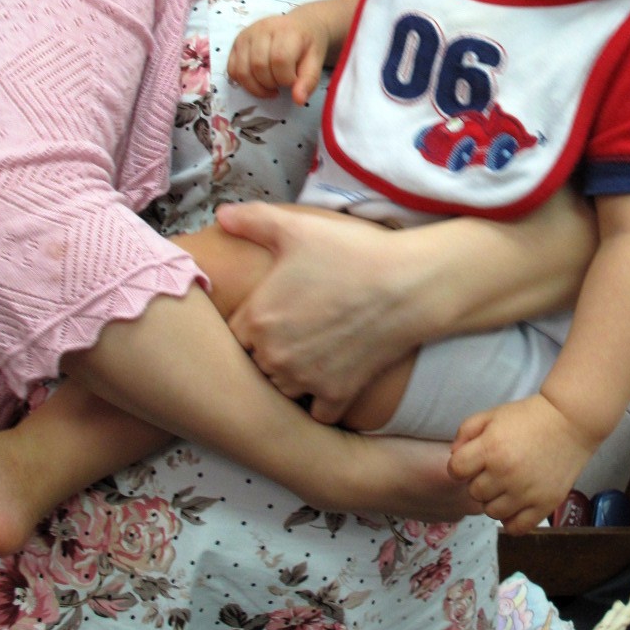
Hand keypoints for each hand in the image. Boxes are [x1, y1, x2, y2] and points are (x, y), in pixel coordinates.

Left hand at [217, 202, 420, 424]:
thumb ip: (252, 219)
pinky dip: (320, 404)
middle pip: (254, 367)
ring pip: (281, 392)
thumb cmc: (351, 252)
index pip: (231, 337)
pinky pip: (316, 415)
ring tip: (308, 357)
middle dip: (266, 354)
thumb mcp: (297, 227)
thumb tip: (221, 214)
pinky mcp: (337, 395)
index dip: (247, 326)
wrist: (408, 284)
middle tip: (290, 335)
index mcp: (256, 319)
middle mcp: (273, 357)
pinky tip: (329, 382)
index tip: (266, 316)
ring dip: (290, 380)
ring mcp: (305, 380)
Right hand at [228, 10, 328, 103]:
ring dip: (256, 87)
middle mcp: (262, 29)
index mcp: (286, 31)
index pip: (279, 60)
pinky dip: (243, 82)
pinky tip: (258, 81)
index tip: (293, 81)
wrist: (302, 25)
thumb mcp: (316, 61)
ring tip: (270, 85)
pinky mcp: (237, 41)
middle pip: (258, 66)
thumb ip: (308, 81)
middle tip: (281, 84)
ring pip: (242, 70)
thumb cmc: (309, 44)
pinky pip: (232, 69)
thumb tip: (298, 100)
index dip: (286, 79)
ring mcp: (247, 34)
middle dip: (271, 84)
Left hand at [448, 395, 594, 534]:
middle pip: (474, 493)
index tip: (473, 462)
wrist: (571, 421)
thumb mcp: (493, 414)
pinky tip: (516, 504)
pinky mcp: (544, 505)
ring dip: (496, 500)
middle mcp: (506, 474)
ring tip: (508, 486)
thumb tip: (454, 457)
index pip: (456, 471)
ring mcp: (526, 492)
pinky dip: (512, 520)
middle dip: (481, 481)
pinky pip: (516, 527)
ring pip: (492, 512)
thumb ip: (466, 432)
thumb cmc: (529, 416)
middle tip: (496, 470)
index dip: (461, 466)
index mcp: (491, 448)